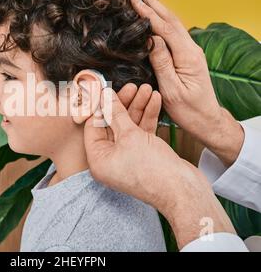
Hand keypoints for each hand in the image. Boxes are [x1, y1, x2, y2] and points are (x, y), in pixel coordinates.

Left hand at [84, 88, 235, 248]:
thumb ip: (116, 113)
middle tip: (131, 86)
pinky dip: (148, 116)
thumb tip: (105, 96)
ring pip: (129, 126)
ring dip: (138, 107)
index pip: (93, 126)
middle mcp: (110, 159)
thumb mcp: (130, 136)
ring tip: (146, 89)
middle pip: (112, 124)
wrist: (183, 191)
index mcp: (98, 160)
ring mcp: (128, 157)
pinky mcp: (144, 154)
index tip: (106, 89)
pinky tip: (154, 100)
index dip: (101, 106)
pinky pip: (141, 132)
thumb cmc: (153, 171)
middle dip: (123, 104)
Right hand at [131, 0, 243, 165]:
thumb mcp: (171, 90)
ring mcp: (191, 52)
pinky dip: (163, 22)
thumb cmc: (188, 109)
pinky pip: (174, 34)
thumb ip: (162, 63)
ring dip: (158, 11)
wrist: (206, 118)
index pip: (165, 29)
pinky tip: (155, 19)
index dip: (148, 14)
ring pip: (174, 25)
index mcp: (187, 57)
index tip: (134, 1)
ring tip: (144, 0)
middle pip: (171, 21)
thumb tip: (152, 38)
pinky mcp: (188, 57)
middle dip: (153, 5)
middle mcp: (192, 50)